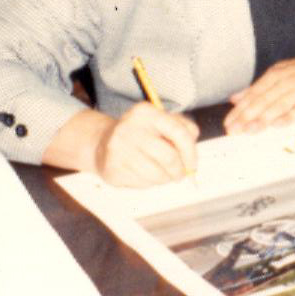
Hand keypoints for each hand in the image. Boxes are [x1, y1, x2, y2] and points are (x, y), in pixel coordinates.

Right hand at [46, 104, 197, 186]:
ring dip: (165, 179)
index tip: (192, 165)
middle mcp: (130, 127)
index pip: (179, 132)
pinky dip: (149, 183)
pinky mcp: (111, 167)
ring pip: (156, 174)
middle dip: (179, 171)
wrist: (102, 141)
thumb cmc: (141, 133)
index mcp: (146, 112)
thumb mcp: (161, 122)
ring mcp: (118, 148)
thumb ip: (183, 130)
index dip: (191, 152)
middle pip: (169, 157)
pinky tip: (143, 174)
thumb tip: (192, 156)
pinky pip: (141, 183)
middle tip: (180, 174)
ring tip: (162, 174)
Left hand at [224, 43, 294, 134]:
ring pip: (280, 104)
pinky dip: (290, 116)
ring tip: (250, 130)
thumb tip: (235, 98)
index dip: (240, 110)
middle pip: (264, 100)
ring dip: (264, 118)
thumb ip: (258, 87)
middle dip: (247, 116)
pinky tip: (278, 125)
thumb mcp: (280, 72)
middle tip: (234, 131)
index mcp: (276, 74)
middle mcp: (287, 80)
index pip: (254, 94)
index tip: (228, 124)